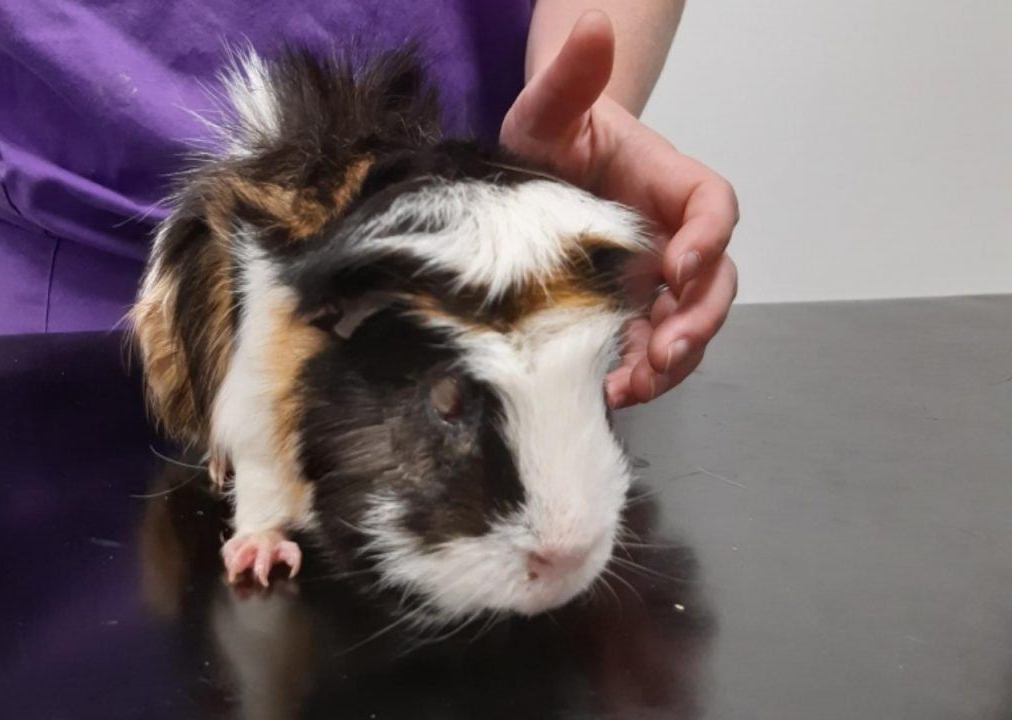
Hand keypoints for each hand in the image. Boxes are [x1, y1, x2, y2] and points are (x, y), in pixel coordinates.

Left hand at [500, 10, 737, 406]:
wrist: (534, 172)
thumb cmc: (550, 135)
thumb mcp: (547, 108)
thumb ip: (571, 76)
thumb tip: (591, 25)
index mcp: (668, 184)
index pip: (713, 207)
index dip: (709, 238)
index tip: (678, 265)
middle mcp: (672, 236)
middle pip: (714, 281)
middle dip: (699, 319)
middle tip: (665, 350)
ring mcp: (652, 279)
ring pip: (688, 324)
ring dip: (672, 360)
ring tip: (633, 387)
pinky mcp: (625, 310)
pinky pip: (648, 346)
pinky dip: (639, 373)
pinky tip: (610, 391)